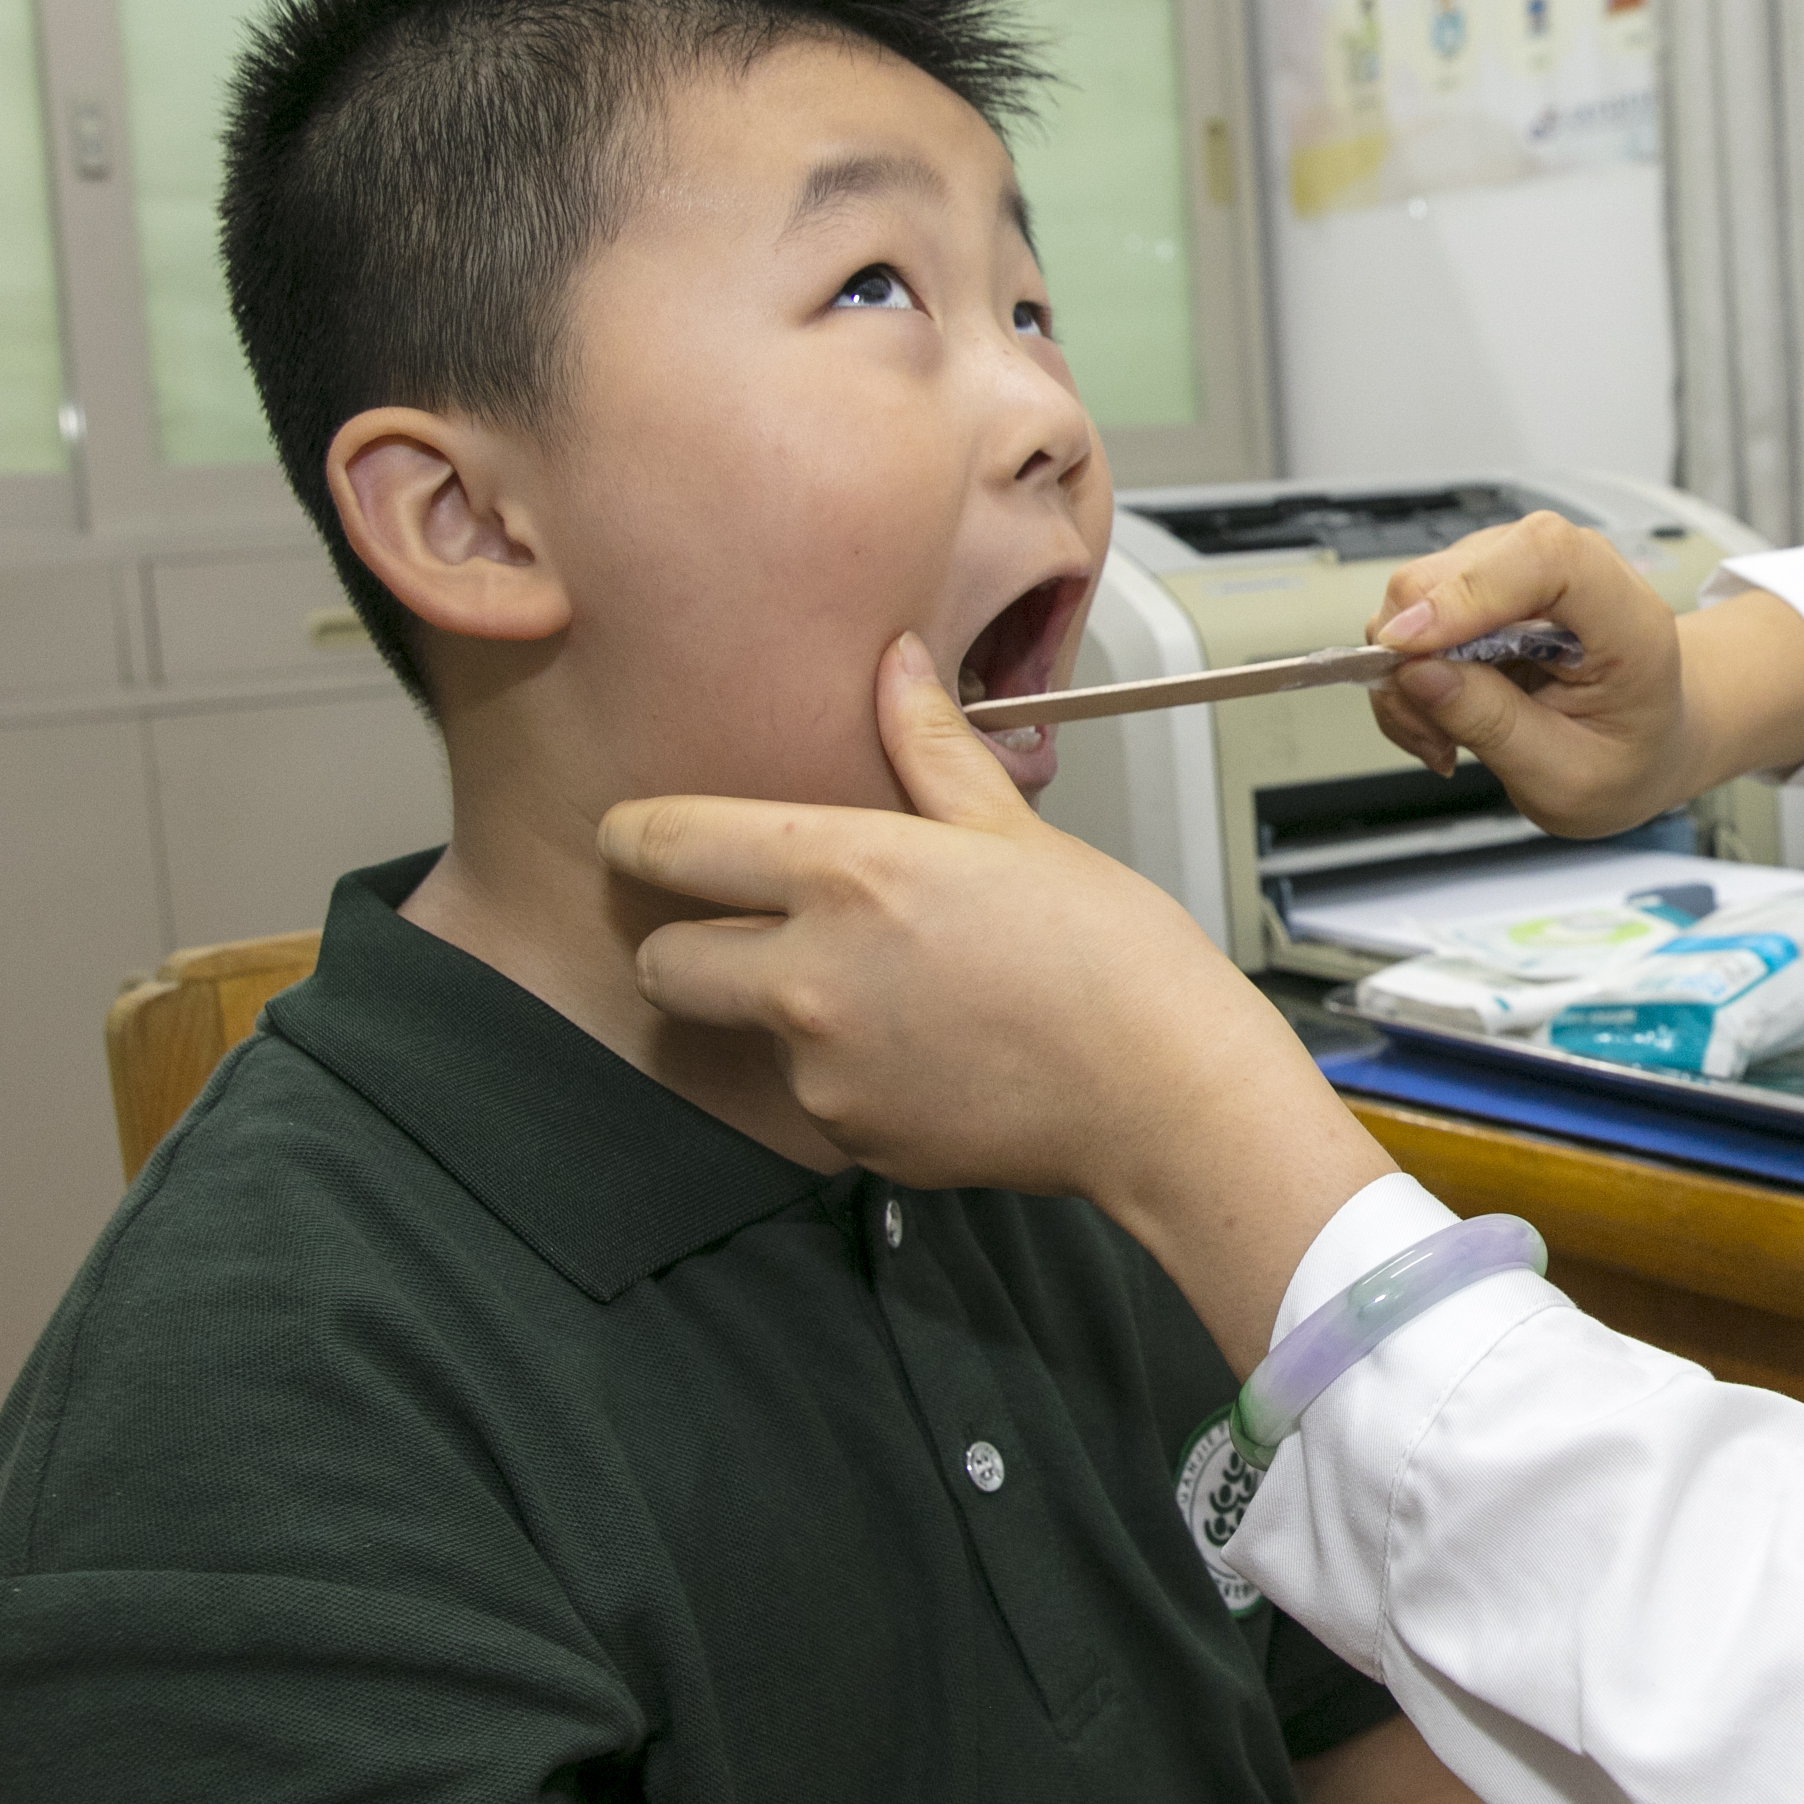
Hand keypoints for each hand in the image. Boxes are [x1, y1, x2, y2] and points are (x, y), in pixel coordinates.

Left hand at [603, 634, 1394, 1357]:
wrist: (1166, 1093)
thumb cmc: (1112, 954)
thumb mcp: (1016, 831)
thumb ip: (929, 750)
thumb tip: (896, 664)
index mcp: (844, 874)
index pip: (668, 845)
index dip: (638, 836)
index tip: (639, 836)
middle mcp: (808, 976)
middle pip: (662, 962)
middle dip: (685, 942)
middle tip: (744, 928)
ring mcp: (823, 1070)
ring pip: (744, 1034)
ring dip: (784, 1014)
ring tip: (892, 996)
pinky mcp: (852, 1139)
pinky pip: (816, 1096)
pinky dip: (852, 1076)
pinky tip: (932, 1053)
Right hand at [1371, 516, 1803, 837]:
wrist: (1649, 740)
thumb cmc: (1627, 756)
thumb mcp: (1568, 778)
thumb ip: (1495, 726)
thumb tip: (1414, 674)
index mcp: (1627, 618)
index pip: (1546, 556)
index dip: (1470, 591)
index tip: (1410, 649)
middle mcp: (1573, 573)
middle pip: (1458, 570)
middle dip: (1415, 654)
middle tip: (1434, 736)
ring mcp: (1520, 572)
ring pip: (1418, 592)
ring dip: (1407, 673)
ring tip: (1446, 738)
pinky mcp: (1481, 589)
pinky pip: (1413, 616)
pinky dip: (1408, 673)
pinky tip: (1443, 718)